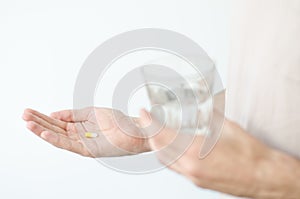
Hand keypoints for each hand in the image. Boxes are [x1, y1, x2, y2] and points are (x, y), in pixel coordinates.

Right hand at [23, 107, 148, 156]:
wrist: (134, 129)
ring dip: (43, 131)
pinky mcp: (89, 150)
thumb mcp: (91, 113)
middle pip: (55, 129)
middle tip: (24, 115)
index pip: (57, 122)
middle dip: (39, 122)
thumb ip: (72, 114)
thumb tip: (53, 114)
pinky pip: (70, 145)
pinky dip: (57, 139)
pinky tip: (45, 133)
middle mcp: (79, 135)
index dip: (43, 117)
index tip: (30, 111)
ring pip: (59, 138)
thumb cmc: (117, 121)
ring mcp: (83, 143)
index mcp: (79, 126)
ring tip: (29, 123)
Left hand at [139, 109, 299, 198]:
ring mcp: (193, 176)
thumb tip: (201, 109)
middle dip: (150, 133)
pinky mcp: (197, 182)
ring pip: (165, 161)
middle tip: (147, 121)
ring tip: (155, 132)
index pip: (164, 135)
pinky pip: (175, 169)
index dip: (150, 123)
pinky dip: (168, 157)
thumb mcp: (227, 127)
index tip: (143, 113)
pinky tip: (171, 148)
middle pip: (159, 149)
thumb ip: (209, 118)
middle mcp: (191, 166)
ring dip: (157, 146)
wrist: (263, 176)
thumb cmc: (250, 154)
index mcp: (196, 150)